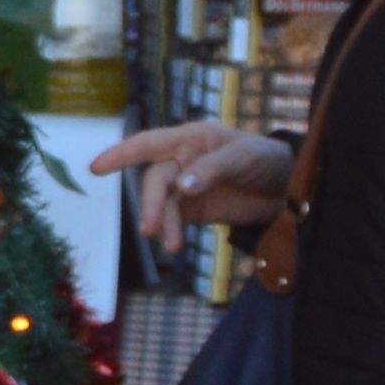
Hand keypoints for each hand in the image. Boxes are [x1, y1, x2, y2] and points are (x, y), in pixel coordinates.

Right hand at [94, 123, 294, 256]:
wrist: (287, 189)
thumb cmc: (266, 159)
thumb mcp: (244, 157)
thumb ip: (212, 169)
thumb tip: (182, 186)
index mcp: (190, 139)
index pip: (148, 143)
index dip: (121, 154)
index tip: (96, 169)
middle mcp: (182, 161)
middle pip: (155, 180)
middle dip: (151, 204)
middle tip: (149, 229)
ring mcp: (187, 186)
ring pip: (162, 204)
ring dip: (161, 223)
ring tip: (171, 245)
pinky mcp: (195, 209)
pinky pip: (174, 220)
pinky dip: (171, 232)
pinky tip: (175, 244)